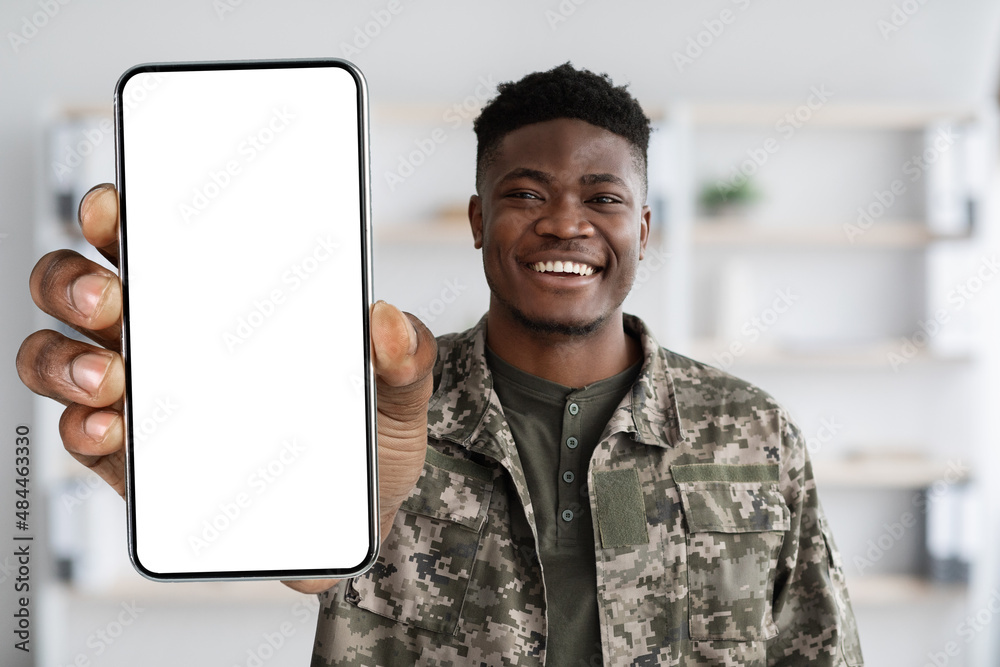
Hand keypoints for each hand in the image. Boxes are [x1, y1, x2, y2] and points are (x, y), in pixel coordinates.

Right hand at [15, 183, 436, 593]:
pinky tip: (111, 430)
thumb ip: (406, 354)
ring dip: (64, 359)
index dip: (113, 214)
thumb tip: (387, 320)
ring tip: (111, 377)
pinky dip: (82, 429)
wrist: (361, 509)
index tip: (115, 209)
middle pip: (80, 289)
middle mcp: (161, 336)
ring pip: (59, 358)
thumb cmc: (366, 426)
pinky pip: (82, 436)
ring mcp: (139, 397)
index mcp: (215, 297)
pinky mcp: (133, 462)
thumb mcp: (398, 386)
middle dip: (75, 282)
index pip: (147, 240)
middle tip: (112, 298)